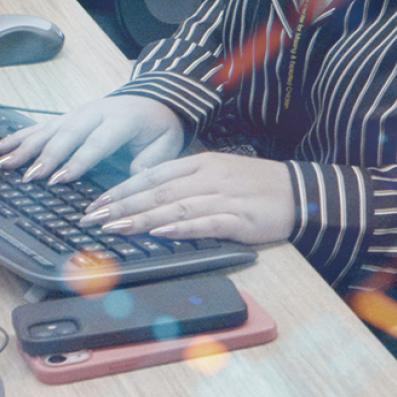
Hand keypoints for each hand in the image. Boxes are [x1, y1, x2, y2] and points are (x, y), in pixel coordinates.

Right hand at [0, 95, 184, 185]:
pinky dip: (16, 138)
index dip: (77, 160)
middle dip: (45, 157)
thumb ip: (149, 162)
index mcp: (121, 120)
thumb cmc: (159, 127)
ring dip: (23, 148)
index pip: (96, 142)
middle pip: (66, 136)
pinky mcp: (65, 118)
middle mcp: (95, 113)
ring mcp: (77, 114)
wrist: (155, 99)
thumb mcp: (166, 145)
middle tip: (28, 177)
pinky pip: (38, 128)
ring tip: (2, 164)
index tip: (59, 179)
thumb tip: (131, 180)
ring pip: (47, 130)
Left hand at [79, 152, 293, 243]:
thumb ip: (187, 184)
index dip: (122, 189)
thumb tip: (151, 198)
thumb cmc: (259, 186)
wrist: (303, 193)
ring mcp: (224, 197)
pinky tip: (160, 232)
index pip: (153, 175)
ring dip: (142, 218)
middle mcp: (209, 178)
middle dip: (122, 206)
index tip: (97, 203)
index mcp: (202, 164)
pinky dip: (181, 228)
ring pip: (175, 207)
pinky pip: (205, 223)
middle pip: (157, 191)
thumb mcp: (220, 174)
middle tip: (93, 218)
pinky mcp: (239, 218)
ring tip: (115, 227)